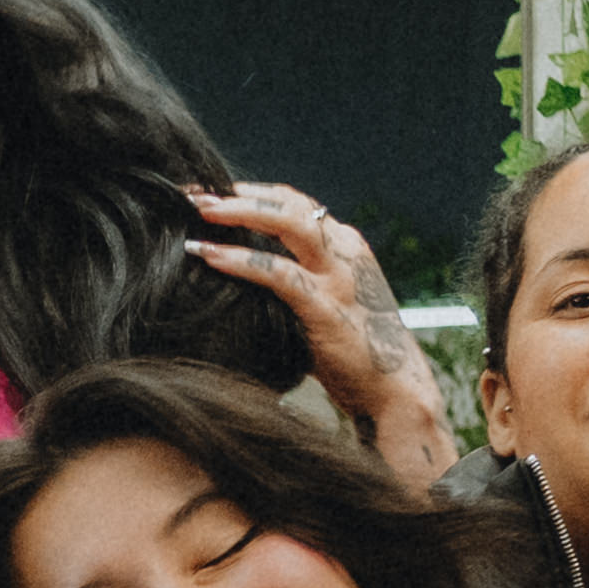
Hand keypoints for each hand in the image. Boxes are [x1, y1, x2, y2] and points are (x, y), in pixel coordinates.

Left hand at [190, 184, 460, 490]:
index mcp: (345, 247)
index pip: (295, 204)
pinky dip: (241, 261)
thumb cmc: (352, 355)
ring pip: (289, 224)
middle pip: (290, 203)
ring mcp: (339, 277)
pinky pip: (279, 273)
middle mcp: (346, 251)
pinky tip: (209, 255)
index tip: (210, 195)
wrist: (394, 392)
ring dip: (239, 213)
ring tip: (198, 213)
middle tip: (194, 194)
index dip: (251, 194)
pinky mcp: (327, 307)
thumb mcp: (324, 305)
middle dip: (239, 194)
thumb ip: (295, 284)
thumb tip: (239, 281)